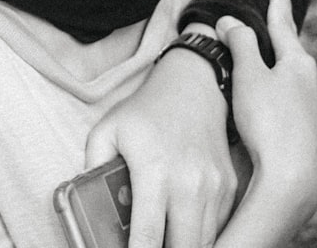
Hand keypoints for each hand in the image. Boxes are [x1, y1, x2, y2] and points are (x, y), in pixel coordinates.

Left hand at [85, 39, 236, 247]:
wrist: (192, 85)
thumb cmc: (146, 111)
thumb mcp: (107, 131)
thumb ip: (91, 168)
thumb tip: (87, 205)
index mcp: (155, 173)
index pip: (148, 237)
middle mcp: (190, 184)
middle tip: (147, 247)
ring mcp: (214, 188)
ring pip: (205, 243)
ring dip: (183, 246)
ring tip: (162, 240)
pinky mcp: (229, 188)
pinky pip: (218, 227)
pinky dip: (201, 236)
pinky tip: (181, 229)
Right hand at [216, 0, 316, 225]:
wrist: (292, 182)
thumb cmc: (267, 124)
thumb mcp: (247, 76)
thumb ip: (240, 43)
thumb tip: (230, 20)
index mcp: (301, 65)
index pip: (284, 27)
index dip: (277, 6)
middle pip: (293, 61)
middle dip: (276, 55)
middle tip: (263, 49)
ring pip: (298, 92)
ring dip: (279, 89)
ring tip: (259, 96)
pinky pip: (298, 118)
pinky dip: (282, 116)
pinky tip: (270, 128)